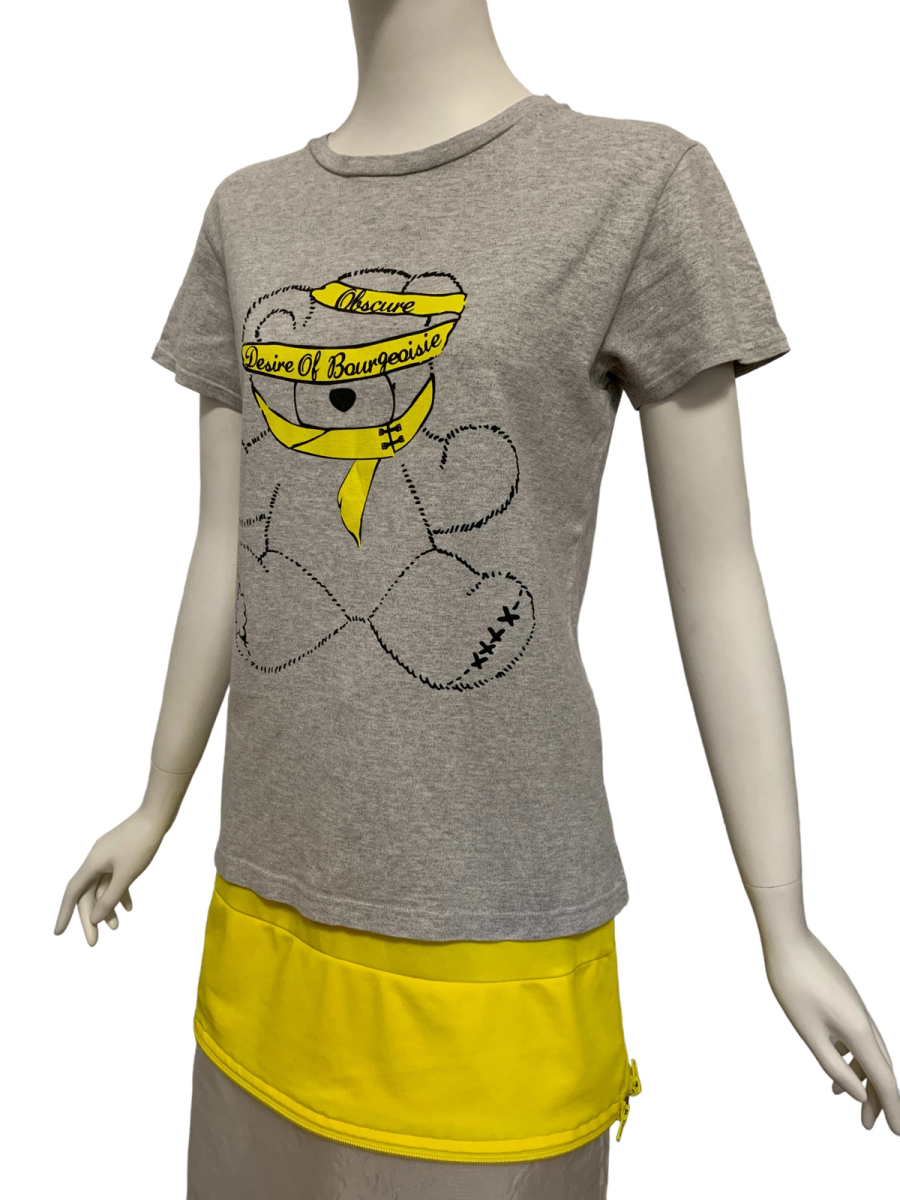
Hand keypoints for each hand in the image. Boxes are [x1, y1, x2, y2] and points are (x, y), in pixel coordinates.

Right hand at [53, 807, 168, 945]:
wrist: (157, 816)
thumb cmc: (141, 843)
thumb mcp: (127, 875)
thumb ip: (110, 898)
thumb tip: (96, 919)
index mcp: (92, 864)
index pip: (72, 894)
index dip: (64, 914)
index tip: (58, 933)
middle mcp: (96, 860)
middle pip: (87, 895)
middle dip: (90, 918)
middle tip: (94, 942)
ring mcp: (108, 857)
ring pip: (102, 888)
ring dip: (107, 907)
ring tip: (116, 927)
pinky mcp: (121, 854)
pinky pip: (115, 878)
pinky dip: (120, 893)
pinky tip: (129, 907)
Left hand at [762, 927, 898, 1132]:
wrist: (787, 939)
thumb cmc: (792, 984)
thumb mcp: (809, 1032)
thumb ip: (834, 1065)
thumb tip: (857, 1094)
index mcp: (859, 1030)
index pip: (883, 1079)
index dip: (891, 1108)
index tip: (897, 1133)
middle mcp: (864, 1019)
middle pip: (880, 1067)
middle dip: (877, 1098)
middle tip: (868, 1125)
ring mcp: (856, 1007)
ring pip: (869, 1051)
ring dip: (863, 1077)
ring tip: (846, 1099)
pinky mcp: (846, 998)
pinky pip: (857, 1034)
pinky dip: (851, 1054)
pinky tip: (836, 1064)